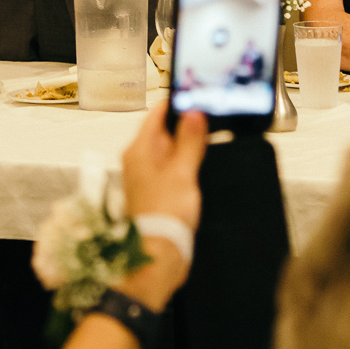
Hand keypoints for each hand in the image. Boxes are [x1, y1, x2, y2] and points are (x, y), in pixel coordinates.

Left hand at [123, 103, 207, 230]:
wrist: (160, 252)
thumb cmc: (164, 215)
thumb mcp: (183, 172)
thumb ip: (189, 141)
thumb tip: (193, 113)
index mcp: (139, 149)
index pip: (157, 113)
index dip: (177, 103)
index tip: (197, 97)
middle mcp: (139, 159)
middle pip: (164, 130)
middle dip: (186, 125)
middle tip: (210, 118)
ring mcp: (147, 174)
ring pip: (169, 148)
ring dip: (188, 144)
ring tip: (209, 140)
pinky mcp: (156, 188)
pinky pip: (171, 165)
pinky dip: (185, 161)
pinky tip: (200, 164)